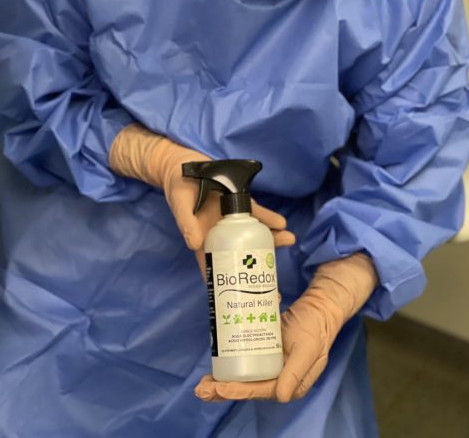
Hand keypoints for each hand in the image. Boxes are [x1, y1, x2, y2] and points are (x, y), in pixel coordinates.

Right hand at [109, 124, 294, 273]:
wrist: (184, 164)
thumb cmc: (178, 188)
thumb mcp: (179, 204)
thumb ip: (186, 223)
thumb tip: (194, 245)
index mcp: (205, 242)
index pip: (219, 272)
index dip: (231, 289)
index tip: (246, 304)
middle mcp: (222, 235)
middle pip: (244, 257)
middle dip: (260, 270)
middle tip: (276, 289)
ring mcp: (233, 219)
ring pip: (255, 235)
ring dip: (273, 240)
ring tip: (290, 241)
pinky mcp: (240, 202)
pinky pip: (257, 212)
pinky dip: (269, 218)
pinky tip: (282, 223)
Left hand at [195, 253, 377, 402]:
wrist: (317, 309)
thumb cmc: (314, 328)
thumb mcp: (308, 350)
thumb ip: (295, 373)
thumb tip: (280, 396)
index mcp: (289, 384)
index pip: (260, 390)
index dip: (239, 391)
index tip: (220, 389)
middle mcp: (277, 379)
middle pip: (246, 388)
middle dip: (222, 391)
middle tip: (201, 390)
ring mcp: (269, 366)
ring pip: (242, 378)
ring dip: (221, 382)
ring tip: (202, 385)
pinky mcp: (262, 352)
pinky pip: (243, 363)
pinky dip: (228, 366)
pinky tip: (213, 366)